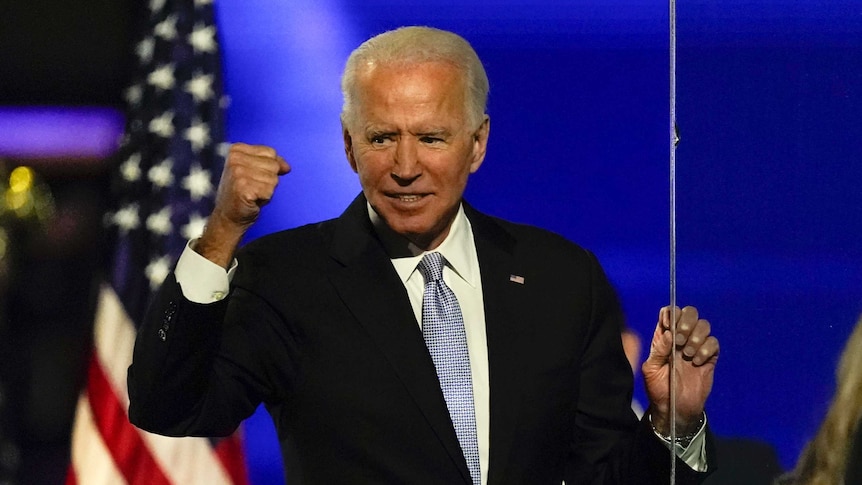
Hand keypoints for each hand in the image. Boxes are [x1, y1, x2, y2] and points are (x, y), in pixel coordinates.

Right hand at [196, 143, 289, 266]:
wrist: (228, 216)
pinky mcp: (242, 187)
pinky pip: (269, 191)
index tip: (255, 177)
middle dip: (268, 180)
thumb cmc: (243, 193)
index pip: (270, 152)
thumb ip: (271, 164)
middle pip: (273, 165)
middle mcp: (235, 158)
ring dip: (267, 190)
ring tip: (252, 194)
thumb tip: (287, 167)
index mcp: (236, 150)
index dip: (270, 168)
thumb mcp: (255, 172)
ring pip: (273, 179)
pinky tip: (252, 200)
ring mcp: (237, 173)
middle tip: (253, 188)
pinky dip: (265, 198)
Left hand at [642, 306, 718, 435]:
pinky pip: (714, 343)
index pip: (669, 312)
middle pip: (690, 313)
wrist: (675, 408)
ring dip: (696, 337)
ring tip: (687, 354)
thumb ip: (658, 350)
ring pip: (704, 325)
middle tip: (679, 340)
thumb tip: (669, 333)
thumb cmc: (659, 388)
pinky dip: (706, 349)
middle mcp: (681, 337)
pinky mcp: (709, 357)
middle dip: (686, 322)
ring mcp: (696, 346)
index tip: (670, 326)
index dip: (671, 313)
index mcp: (664, 337)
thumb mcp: (650, 369)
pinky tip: (697, 362)